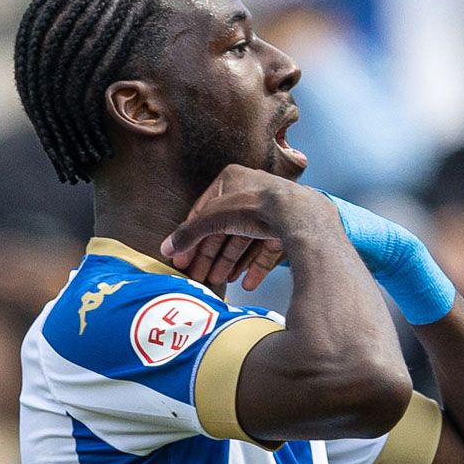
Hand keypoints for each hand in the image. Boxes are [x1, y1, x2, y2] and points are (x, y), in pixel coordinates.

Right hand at [162, 165, 334, 290]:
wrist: (297, 213)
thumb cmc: (254, 204)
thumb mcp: (212, 217)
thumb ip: (189, 233)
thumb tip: (166, 248)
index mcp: (231, 180)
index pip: (203, 213)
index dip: (191, 238)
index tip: (182, 259)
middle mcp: (251, 193)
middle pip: (224, 229)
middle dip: (210, 255)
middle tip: (198, 276)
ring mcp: (271, 212)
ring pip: (244, 241)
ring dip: (229, 262)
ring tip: (218, 281)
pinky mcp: (287, 229)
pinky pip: (266, 250)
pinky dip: (255, 267)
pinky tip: (246, 283)